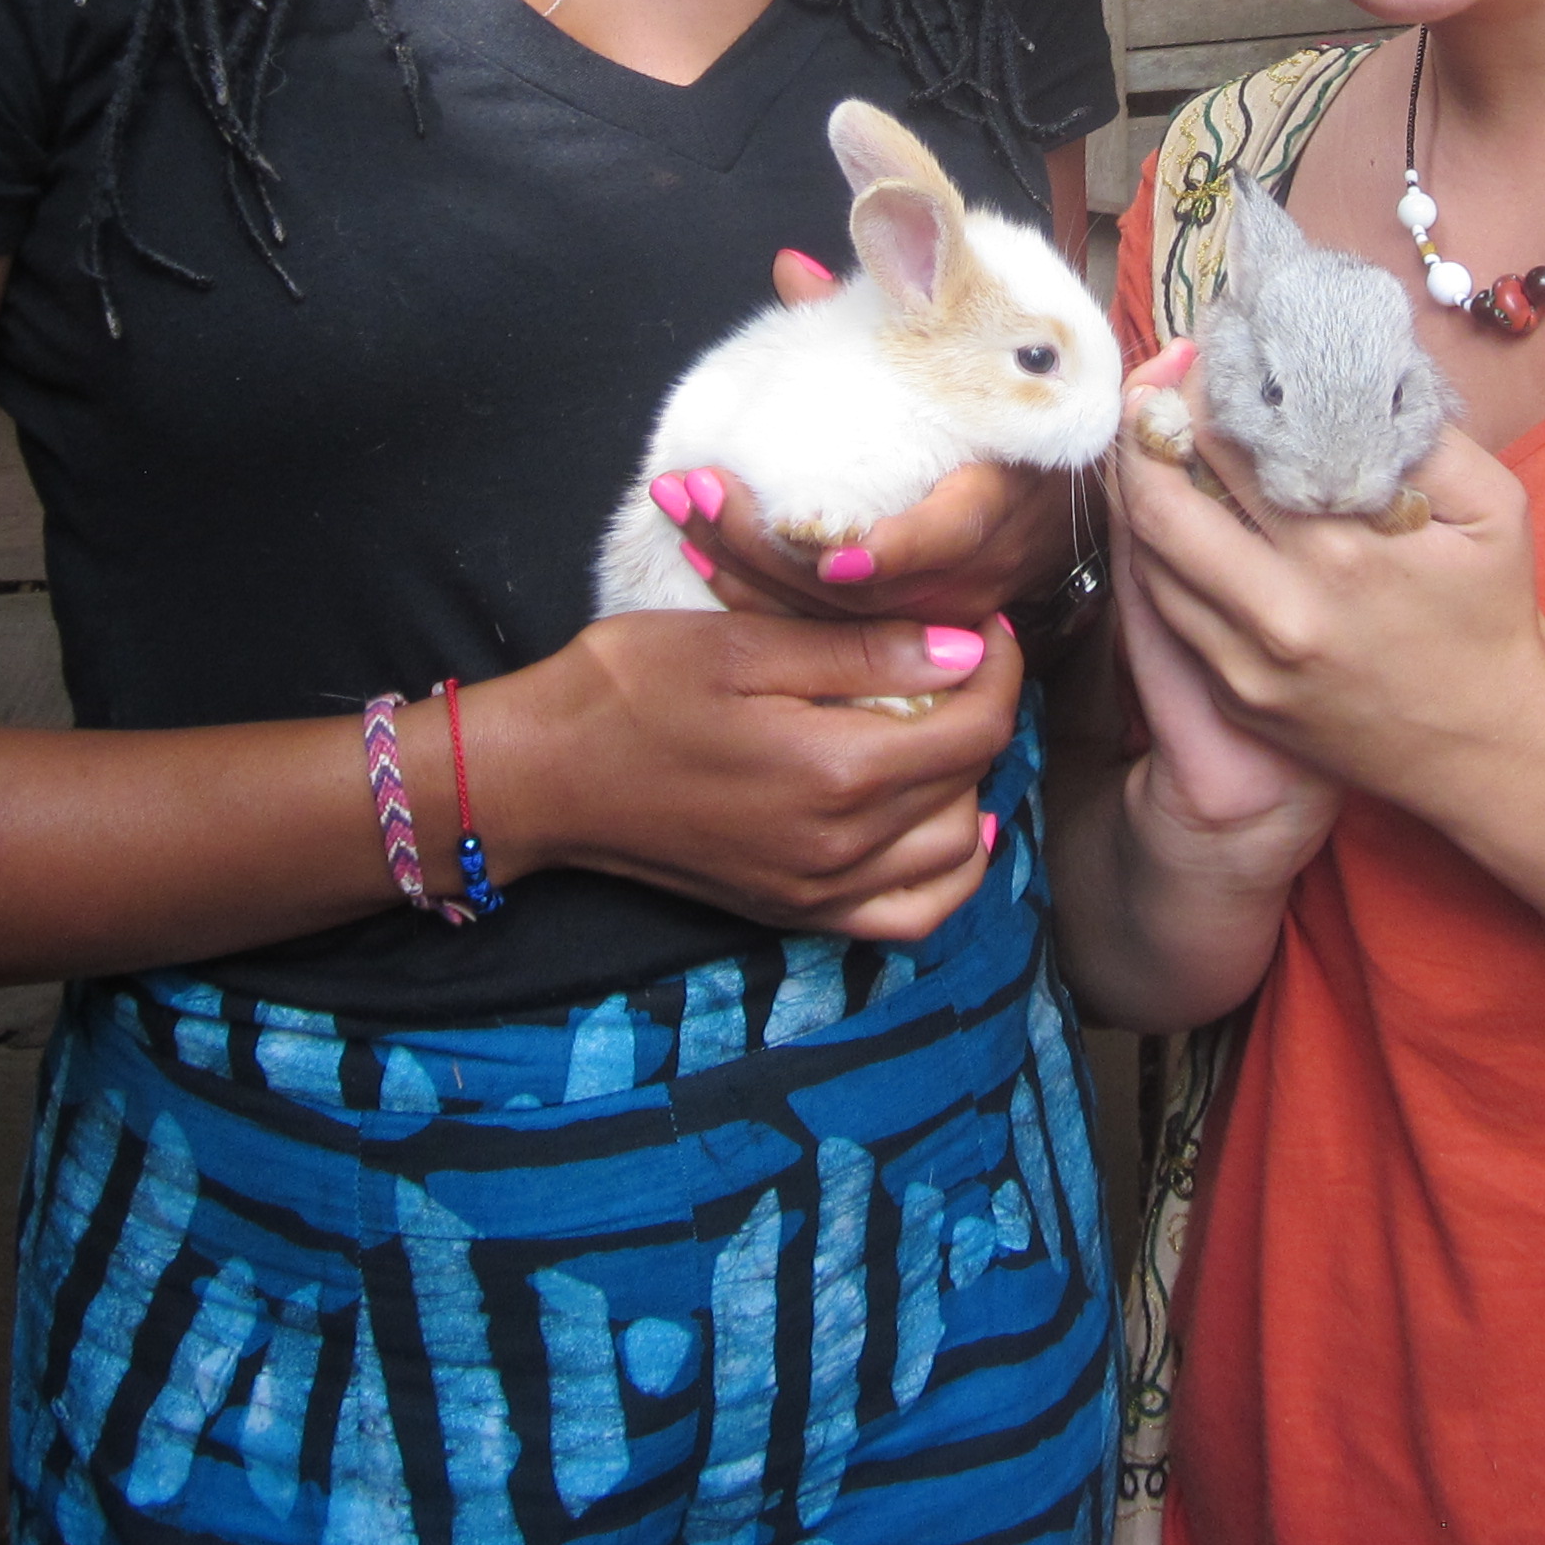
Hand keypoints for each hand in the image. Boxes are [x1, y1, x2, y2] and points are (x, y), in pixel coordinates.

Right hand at [487, 607, 1022, 942]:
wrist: (545, 775)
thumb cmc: (631, 689)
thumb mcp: (744, 644)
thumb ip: (863, 655)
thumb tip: (966, 652)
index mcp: (835, 772)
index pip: (976, 728)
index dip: (999, 668)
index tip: (985, 627)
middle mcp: (840, 848)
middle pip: (970, 784)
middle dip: (983, 716)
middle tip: (960, 662)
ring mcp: (818, 892)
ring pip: (954, 854)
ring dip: (968, 788)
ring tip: (942, 732)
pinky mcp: (794, 913)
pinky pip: (908, 918)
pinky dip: (943, 876)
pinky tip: (937, 826)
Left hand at [660, 246, 1083, 628]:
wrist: (1066, 508)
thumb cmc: (1009, 426)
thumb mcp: (969, 377)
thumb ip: (885, 328)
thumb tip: (792, 268)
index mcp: (999, 495)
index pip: (954, 535)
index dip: (896, 551)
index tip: (833, 553)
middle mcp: (972, 572)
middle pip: (866, 594)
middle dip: (771, 552)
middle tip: (701, 491)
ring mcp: (939, 613)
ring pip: (837, 622)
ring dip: (750, 573)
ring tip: (684, 515)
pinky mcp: (906, 632)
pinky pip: (829, 633)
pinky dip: (762, 600)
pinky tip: (702, 557)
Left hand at [1112, 351, 1544, 817]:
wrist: (1487, 745)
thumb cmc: (1491, 614)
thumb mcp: (1493, 509)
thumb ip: (1424, 435)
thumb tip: (1355, 371)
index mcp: (1341, 553)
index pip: (1230, 447)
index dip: (1201, 390)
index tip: (1203, 356)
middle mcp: (1278, 611)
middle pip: (1160, 503)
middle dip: (1144, 432)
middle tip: (1153, 390)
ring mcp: (1246, 663)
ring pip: (1147, 559)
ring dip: (1139, 491)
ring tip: (1152, 440)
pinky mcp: (1233, 695)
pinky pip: (1167, 610)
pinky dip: (1157, 552)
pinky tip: (1173, 512)